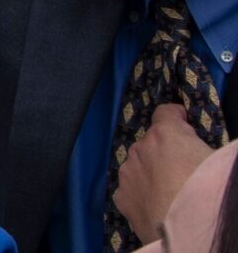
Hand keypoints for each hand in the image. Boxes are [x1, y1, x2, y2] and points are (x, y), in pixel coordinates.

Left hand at [114, 104, 212, 245]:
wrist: (190, 231)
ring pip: (139, 164)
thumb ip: (208, 148)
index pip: (166, 112)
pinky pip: (132, 188)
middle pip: (152, 141)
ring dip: (151, 170)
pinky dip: (142, 192)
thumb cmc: (210, 191)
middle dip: (165, 150)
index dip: (177, 117)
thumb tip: (212, 151)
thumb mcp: (220, 161)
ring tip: (171, 190)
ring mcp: (127, 173)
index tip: (186, 124)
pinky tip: (157, 205)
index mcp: (165, 134)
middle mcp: (140, 148)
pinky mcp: (121, 197)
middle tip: (185, 168)